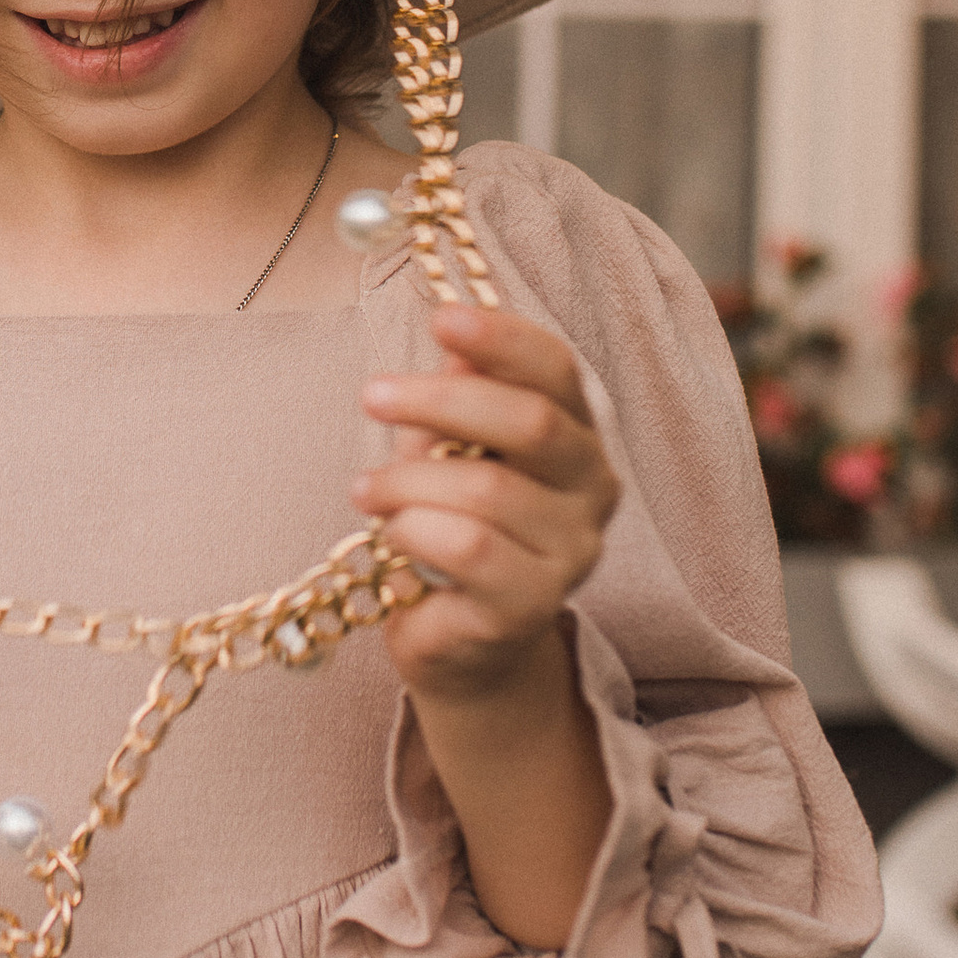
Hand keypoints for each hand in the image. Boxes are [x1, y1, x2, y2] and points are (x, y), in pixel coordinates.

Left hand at [357, 306, 618, 703]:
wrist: (457, 638)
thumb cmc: (450, 526)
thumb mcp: (447, 451)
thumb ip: (458, 403)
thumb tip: (457, 349)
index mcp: (576, 433)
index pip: (557, 370)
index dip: (503, 339)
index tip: (442, 319)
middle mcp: (593, 489)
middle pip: (531, 421)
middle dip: (441, 400)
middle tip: (372, 395)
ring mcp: (572, 551)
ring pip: (487, 490)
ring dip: (407, 482)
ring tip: (364, 491)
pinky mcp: (534, 605)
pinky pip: (468, 548)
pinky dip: (414, 530)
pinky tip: (392, 535)